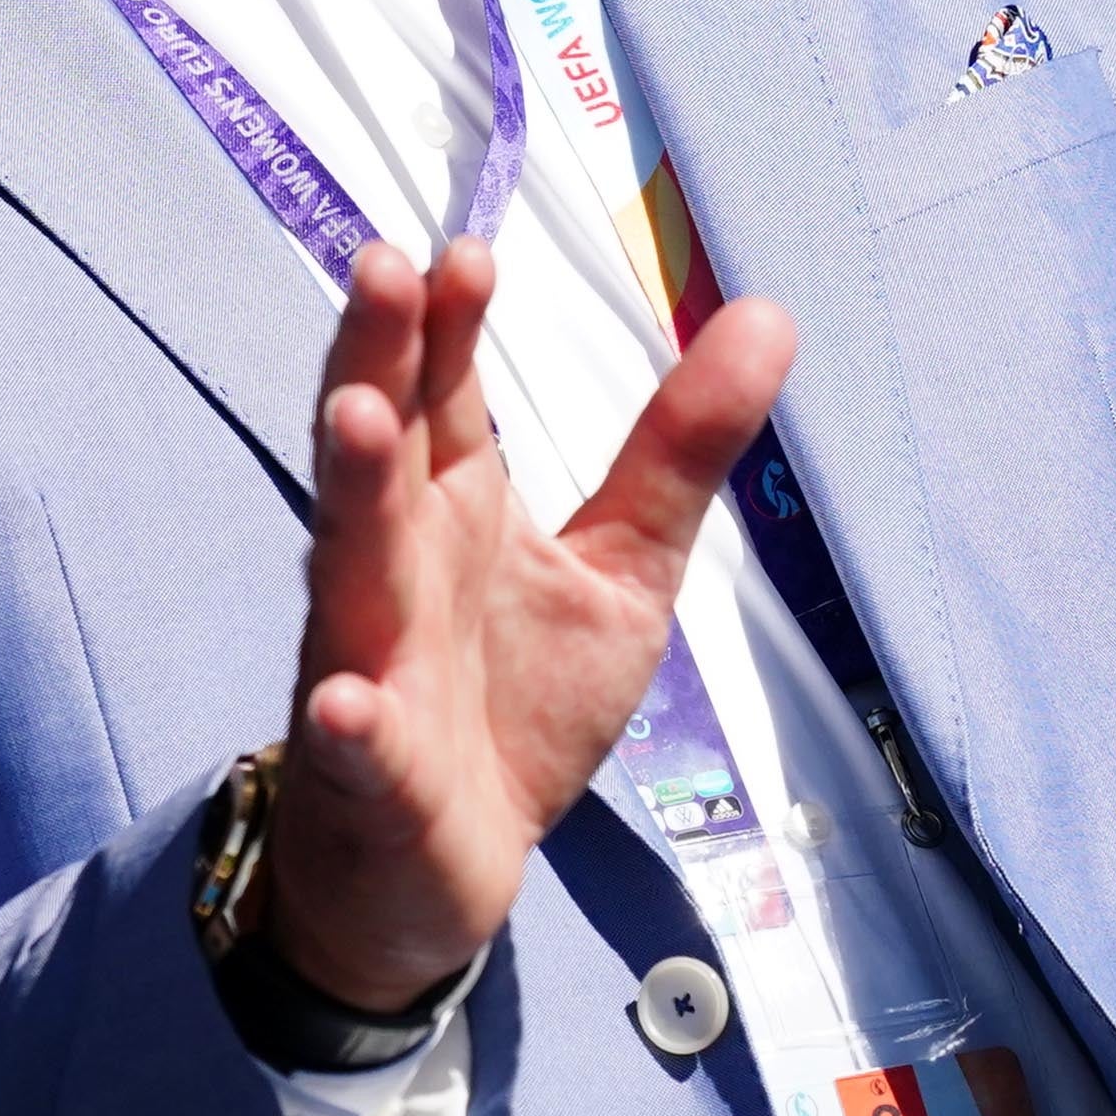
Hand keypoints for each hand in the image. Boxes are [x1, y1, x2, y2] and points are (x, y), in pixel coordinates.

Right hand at [256, 239, 794, 1015]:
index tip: (469, 250)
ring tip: (360, 420)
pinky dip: (350, 725)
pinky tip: (347, 704)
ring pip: (351, 570)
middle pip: (380, 449)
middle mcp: (397, 565)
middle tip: (384, 269)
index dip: (448, 324)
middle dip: (376, 361)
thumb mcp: (620, 569)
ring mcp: (371, 662)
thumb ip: (676, 451)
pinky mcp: (373, 773)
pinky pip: (355, 744)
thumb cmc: (513, 700)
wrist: (437, 865)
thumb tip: (767, 313)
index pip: (441, 394)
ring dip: (352, 495)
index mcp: (452, 509)